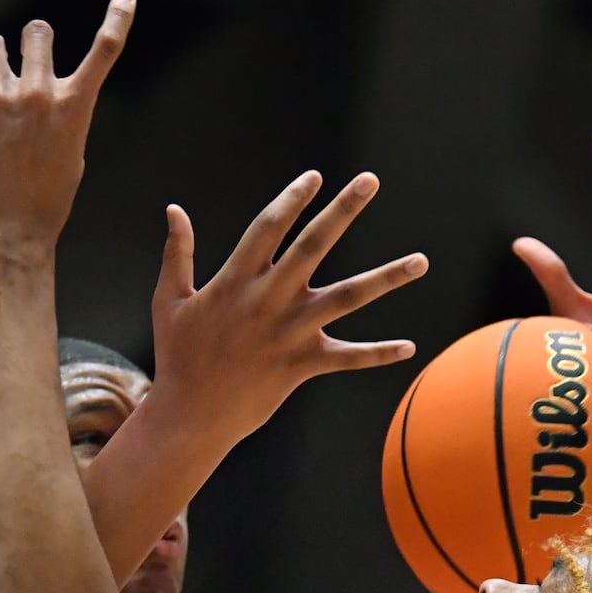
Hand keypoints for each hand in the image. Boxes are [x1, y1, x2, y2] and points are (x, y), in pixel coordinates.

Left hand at [0, 0, 135, 248]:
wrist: (9, 236)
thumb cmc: (44, 204)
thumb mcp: (72, 156)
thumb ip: (64, 118)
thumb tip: (51, 98)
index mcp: (73, 106)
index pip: (106, 49)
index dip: (118, 17)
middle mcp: (37, 95)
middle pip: (36, 33)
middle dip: (32, 43)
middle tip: (25, 60)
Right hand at [148, 171, 425, 443]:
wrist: (188, 415)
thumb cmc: (177, 356)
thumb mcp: (169, 301)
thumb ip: (177, 254)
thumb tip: (174, 210)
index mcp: (234, 281)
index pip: (268, 228)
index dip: (291, 200)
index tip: (315, 177)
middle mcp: (267, 300)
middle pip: (312, 246)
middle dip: (342, 211)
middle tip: (369, 180)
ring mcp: (288, 332)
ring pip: (347, 298)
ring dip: (386, 278)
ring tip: (422, 261)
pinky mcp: (301, 365)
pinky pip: (347, 358)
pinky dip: (377, 354)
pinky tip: (409, 347)